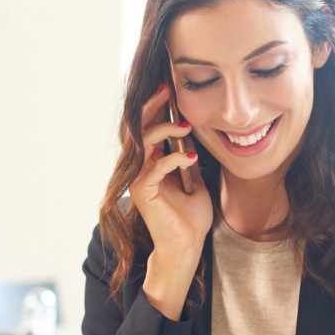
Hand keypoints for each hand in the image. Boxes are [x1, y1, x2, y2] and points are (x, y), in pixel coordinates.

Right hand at [130, 85, 213, 317]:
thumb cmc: (190, 216)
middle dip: (152, 107)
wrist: (188, 245)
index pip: (149, 127)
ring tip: (185, 126)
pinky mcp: (143, 192)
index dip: (156, 107)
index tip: (169, 89)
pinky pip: (155, 166)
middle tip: (166, 90)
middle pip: (139, 128)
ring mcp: (139, 179)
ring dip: (164, 130)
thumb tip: (192, 136)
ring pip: (143, 143)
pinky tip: (191, 158)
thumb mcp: (195, 180)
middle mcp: (141, 168)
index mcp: (151, 163)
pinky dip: (174, 158)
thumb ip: (189, 158)